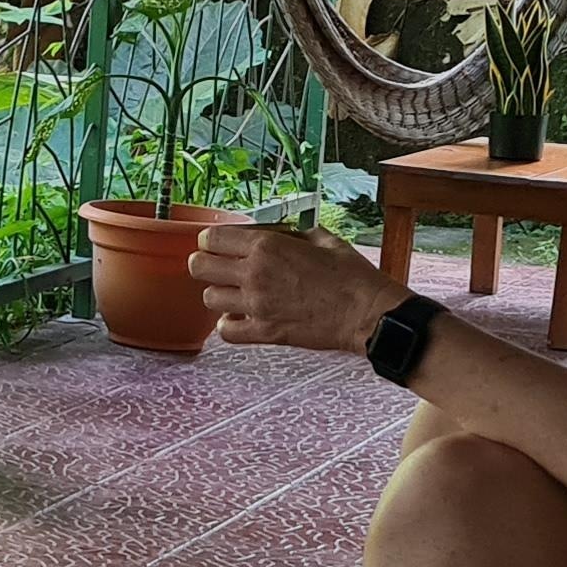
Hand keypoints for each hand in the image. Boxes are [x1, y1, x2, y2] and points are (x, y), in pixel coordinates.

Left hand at [188, 223, 406, 353]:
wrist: (368, 313)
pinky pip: (226, 331)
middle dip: (205, 264)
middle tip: (219, 268)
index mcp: (267, 245)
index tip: (219, 245)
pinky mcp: (265, 332)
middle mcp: (255, 273)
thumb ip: (293, 234)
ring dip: (219, 295)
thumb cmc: (352, 276)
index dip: (211, 241)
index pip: (211, 238)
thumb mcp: (324, 239)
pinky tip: (241, 318)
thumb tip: (281, 233)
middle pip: (198, 266)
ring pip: (209, 298)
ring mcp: (257, 305)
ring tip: (236, 294)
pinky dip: (228, 325)